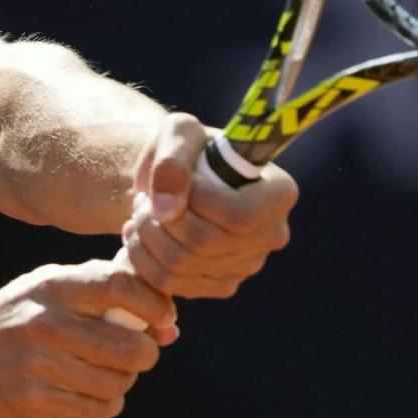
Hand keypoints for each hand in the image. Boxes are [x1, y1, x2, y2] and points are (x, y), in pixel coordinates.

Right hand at [0, 260, 171, 417]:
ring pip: (119, 382)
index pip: (121, 287)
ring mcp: (41, 365)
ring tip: (106, 369)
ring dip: (123, 379)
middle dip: (145, 352)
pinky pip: (99, 408)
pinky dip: (106, 402)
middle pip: (130, 347)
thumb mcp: (52, 285)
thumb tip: (171, 324)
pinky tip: (90, 389)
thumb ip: (108, 292)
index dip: (155, 304)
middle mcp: (48, 324)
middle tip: (136, 350)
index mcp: (55, 286)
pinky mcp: (36, 400)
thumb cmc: (19, 314)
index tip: (164, 316)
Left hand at [120, 112, 298, 299]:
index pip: (239, 214)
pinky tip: (138, 235)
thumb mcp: (179, 132)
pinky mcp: (221, 284)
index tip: (176, 180)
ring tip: (138, 212)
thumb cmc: (186, 147)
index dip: (196, 199)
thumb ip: (173, 160)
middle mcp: (271, 234)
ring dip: (147, 237)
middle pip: (206, 243)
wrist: (177, 177)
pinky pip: (173, 284)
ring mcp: (247, 264)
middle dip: (160, 219)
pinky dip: (144, 259)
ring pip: (183, 265)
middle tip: (142, 199)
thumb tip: (166, 210)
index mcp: (279, 193)